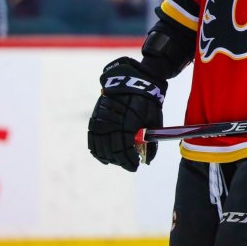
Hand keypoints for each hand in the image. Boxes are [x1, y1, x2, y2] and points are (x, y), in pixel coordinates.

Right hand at [88, 57, 166, 171]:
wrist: (134, 79)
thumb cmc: (148, 101)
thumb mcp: (154, 120)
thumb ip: (150, 141)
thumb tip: (148, 161)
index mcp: (128, 125)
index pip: (124, 151)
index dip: (128, 162)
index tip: (134, 166)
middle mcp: (112, 123)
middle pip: (112, 151)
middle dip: (120, 160)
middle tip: (127, 164)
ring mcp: (102, 119)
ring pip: (100, 145)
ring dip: (108, 156)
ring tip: (116, 160)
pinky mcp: (96, 115)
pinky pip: (92, 136)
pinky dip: (96, 148)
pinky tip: (102, 155)